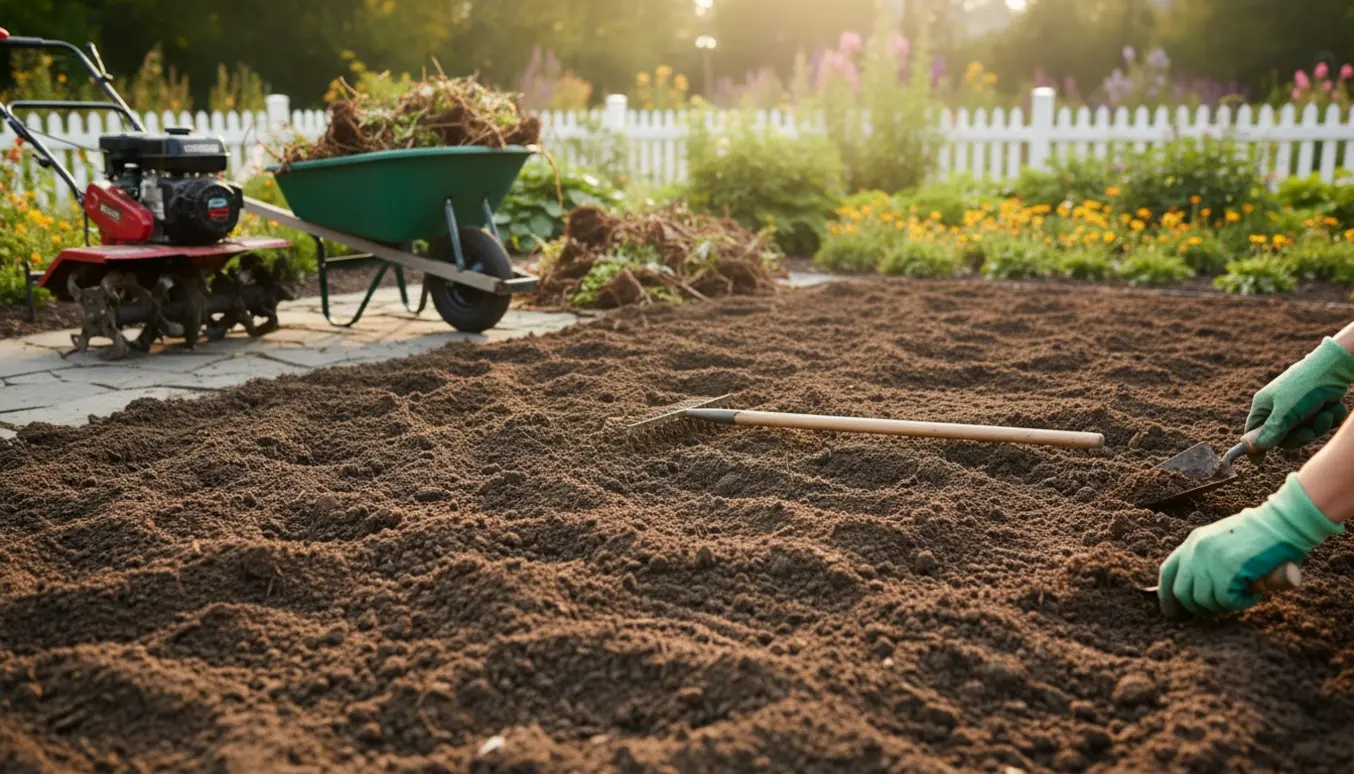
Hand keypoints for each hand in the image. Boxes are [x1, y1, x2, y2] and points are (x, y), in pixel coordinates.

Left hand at [1157, 474, 1342, 616]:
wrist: (1283, 522)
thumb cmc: (1259, 537)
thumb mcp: (1225, 545)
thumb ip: (1208, 565)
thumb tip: (1188, 598)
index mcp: (1193, 542)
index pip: (1168, 572)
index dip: (1167, 596)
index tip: (1173, 612)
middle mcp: (1195, 550)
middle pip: (1182, 593)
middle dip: (1197, 609)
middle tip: (1218, 610)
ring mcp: (1210, 560)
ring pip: (1204, 600)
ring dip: (1223, 606)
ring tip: (1242, 596)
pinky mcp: (1227, 570)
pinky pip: (1226, 601)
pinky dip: (1240, 603)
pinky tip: (1254, 593)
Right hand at [1247, 337, 1353, 450]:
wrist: (1335, 365)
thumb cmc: (1305, 386)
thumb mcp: (1286, 412)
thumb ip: (1269, 432)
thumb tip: (1250, 448)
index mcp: (1264, 405)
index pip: (1253, 431)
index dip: (1256, 446)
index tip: (1259, 462)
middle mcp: (1279, 407)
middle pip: (1283, 437)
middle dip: (1300, 435)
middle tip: (1309, 430)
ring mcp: (1298, 407)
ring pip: (1305, 431)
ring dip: (1318, 425)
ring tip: (1325, 412)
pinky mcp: (1317, 405)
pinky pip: (1321, 423)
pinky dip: (1329, 417)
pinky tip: (1332, 406)